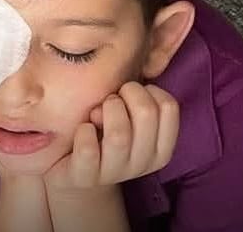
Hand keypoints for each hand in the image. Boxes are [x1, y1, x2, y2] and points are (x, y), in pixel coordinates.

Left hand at [44, 82, 179, 191]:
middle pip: (146, 113)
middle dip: (126, 94)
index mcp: (160, 148)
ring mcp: (115, 173)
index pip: (169, 106)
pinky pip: (88, 149)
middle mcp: (143, 163)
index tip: (131, 95)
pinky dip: (83, 131)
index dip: (148, 90)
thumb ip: (139, 96)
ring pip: (119, 134)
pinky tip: (82, 129)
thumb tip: (141, 64)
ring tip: (95, 113)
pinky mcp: (85, 177)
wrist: (73, 170)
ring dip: (104, 112)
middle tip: (112, 99)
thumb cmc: (104, 131)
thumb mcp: (128, 114)